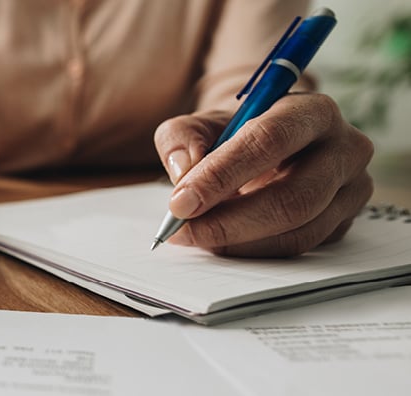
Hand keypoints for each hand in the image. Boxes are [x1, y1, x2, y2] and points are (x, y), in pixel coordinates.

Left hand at [153, 93, 373, 256]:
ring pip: (298, 231)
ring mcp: (351, 190)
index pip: (270, 141)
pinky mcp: (344, 222)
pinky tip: (221, 243)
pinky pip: (299, 248)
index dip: (222, 174)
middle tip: (183, 230)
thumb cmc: (233, 133)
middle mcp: (345, 149)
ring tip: (195, 236)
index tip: (180, 202)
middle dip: (229, 220)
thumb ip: (181, 139)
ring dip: (238, 242)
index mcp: (312, 111)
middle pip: (293, 197)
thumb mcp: (198, 124)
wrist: (267, 147)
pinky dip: (253, 251)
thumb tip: (185, 172)